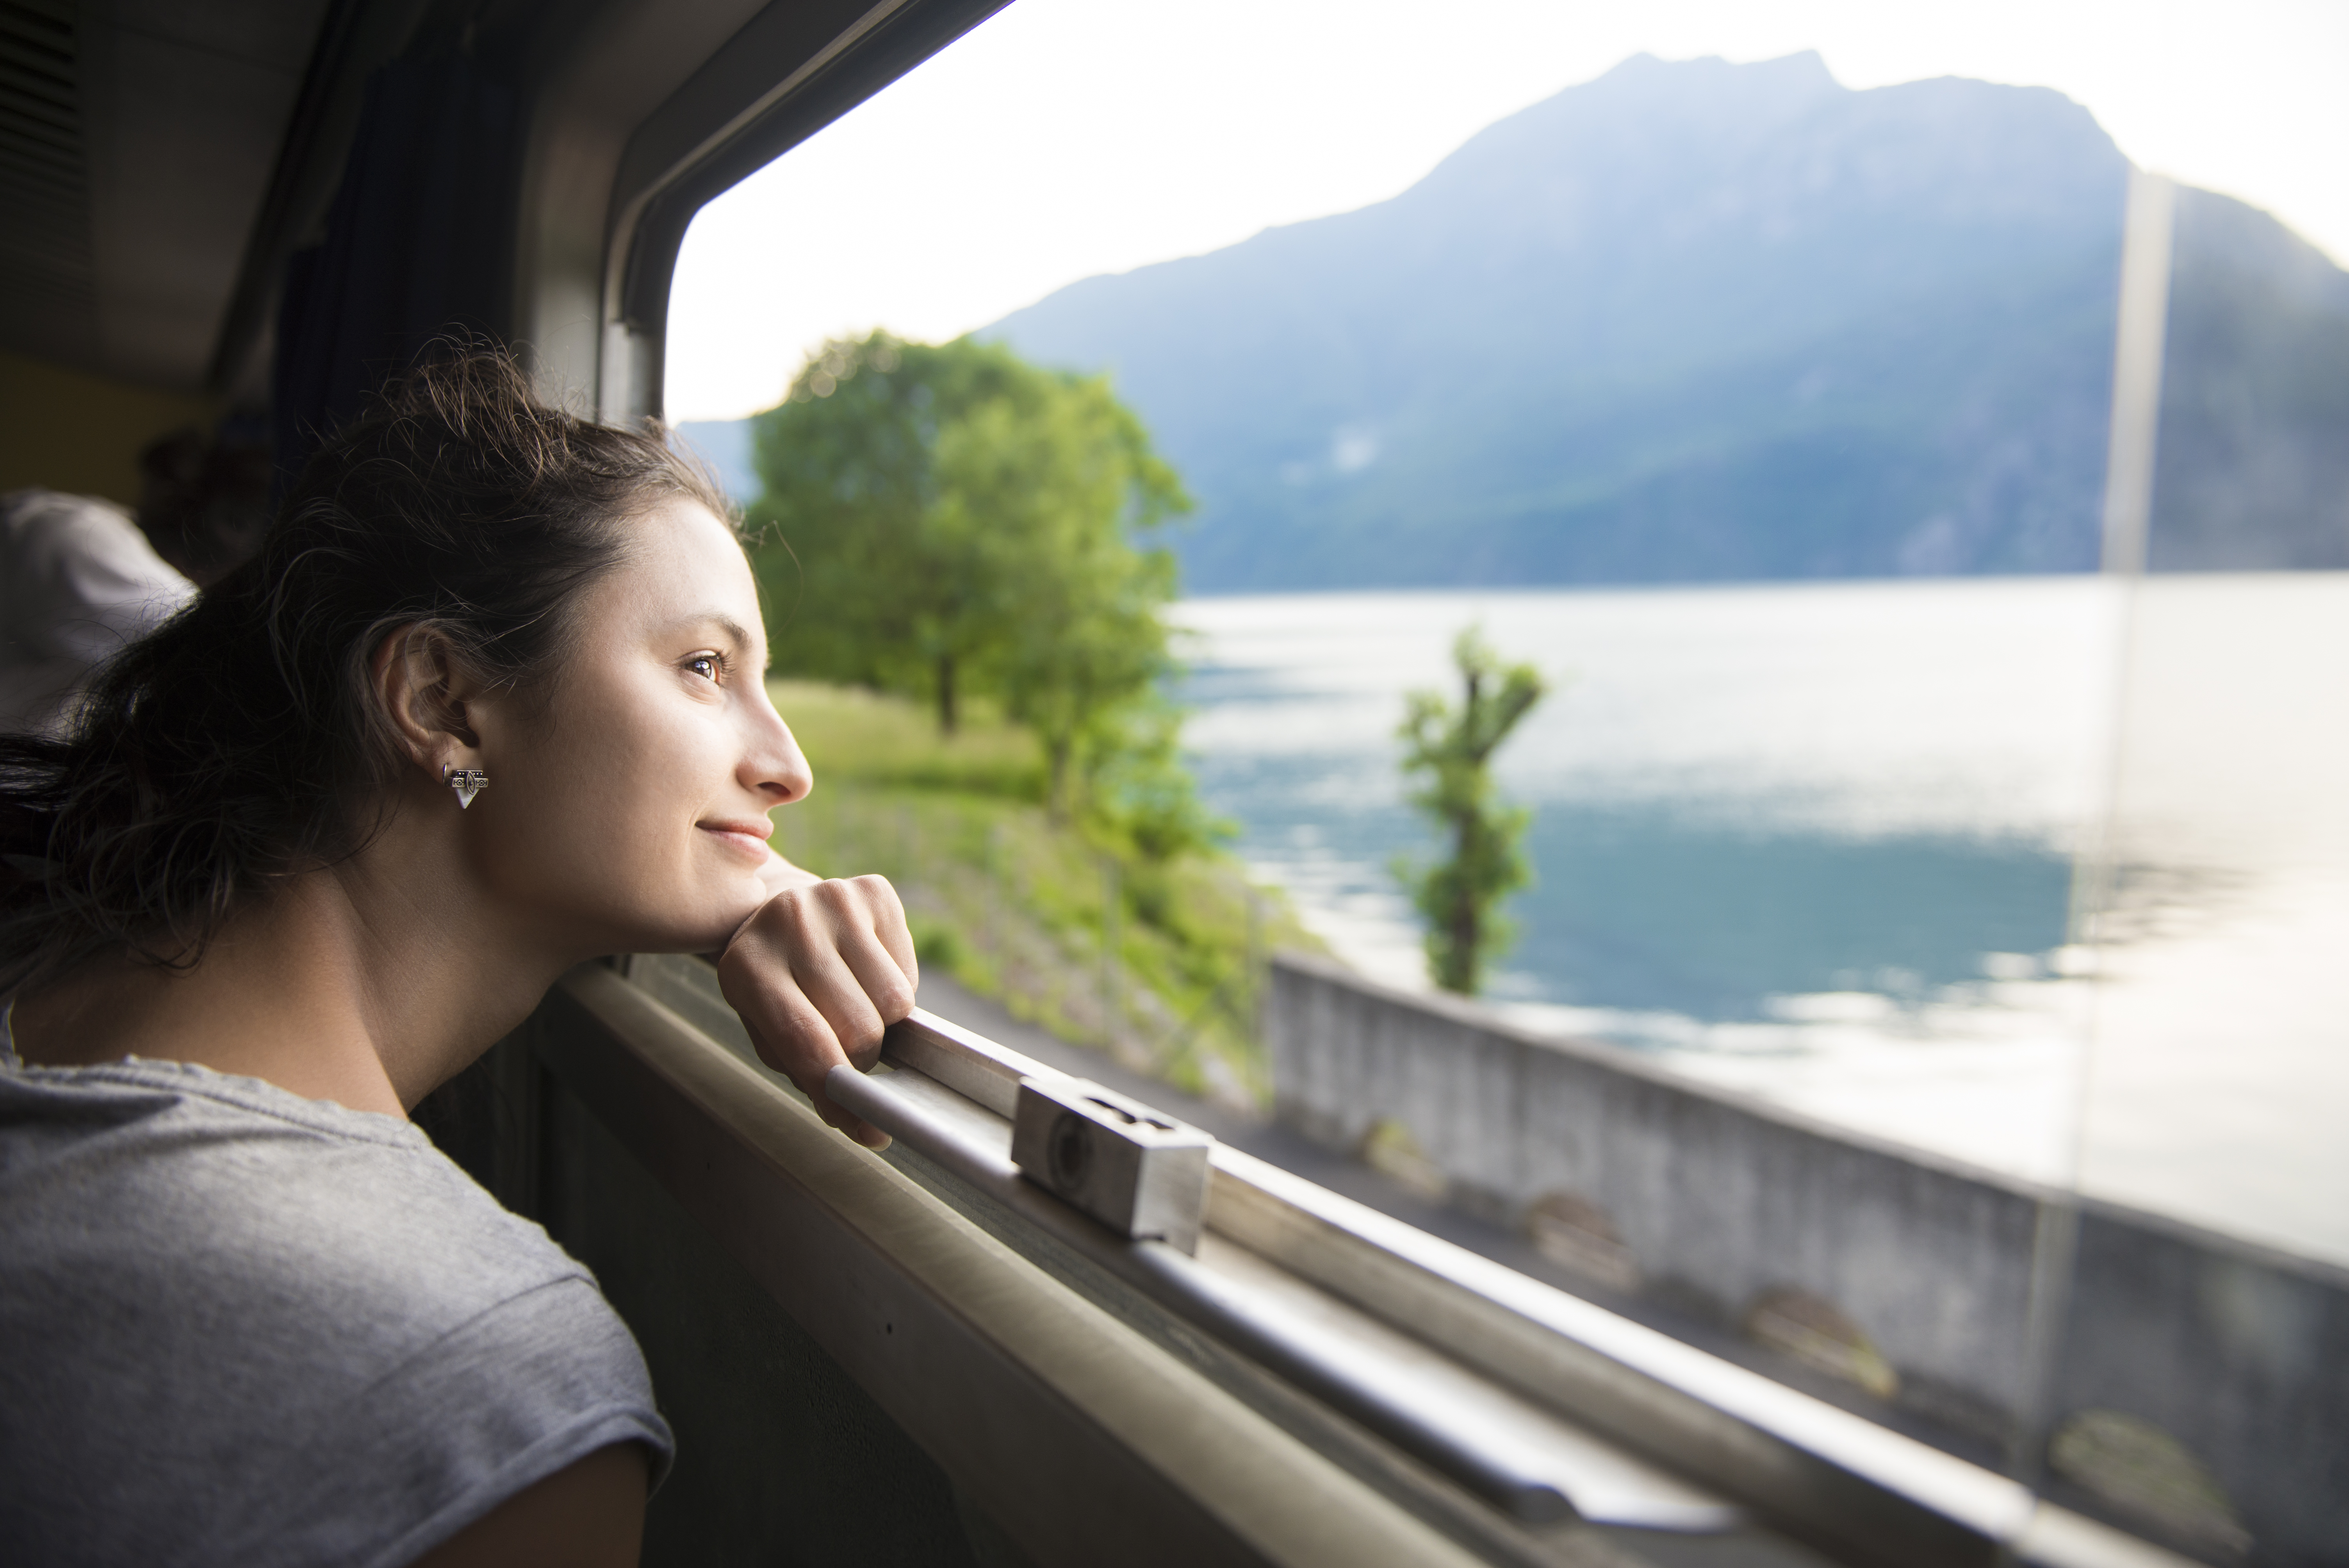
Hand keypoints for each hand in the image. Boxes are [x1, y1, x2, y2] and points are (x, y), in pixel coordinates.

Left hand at [716, 872, 917, 1147]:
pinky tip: (866, 973)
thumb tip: (864, 1123)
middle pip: (858, 1027)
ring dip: (883, 1023)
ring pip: (894, 1002)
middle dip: (862, 1056)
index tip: (868, 1130)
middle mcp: (786, 921)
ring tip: (854, 1006)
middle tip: (849, 1051)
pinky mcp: (874, 890)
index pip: (804, 1041)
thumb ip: (806, 1071)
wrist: (777, 907)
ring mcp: (833, 897)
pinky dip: (897, 986)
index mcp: (745, 965)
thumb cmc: (775, 984)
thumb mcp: (766, 1026)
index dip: (840, 1092)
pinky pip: (909, 971)